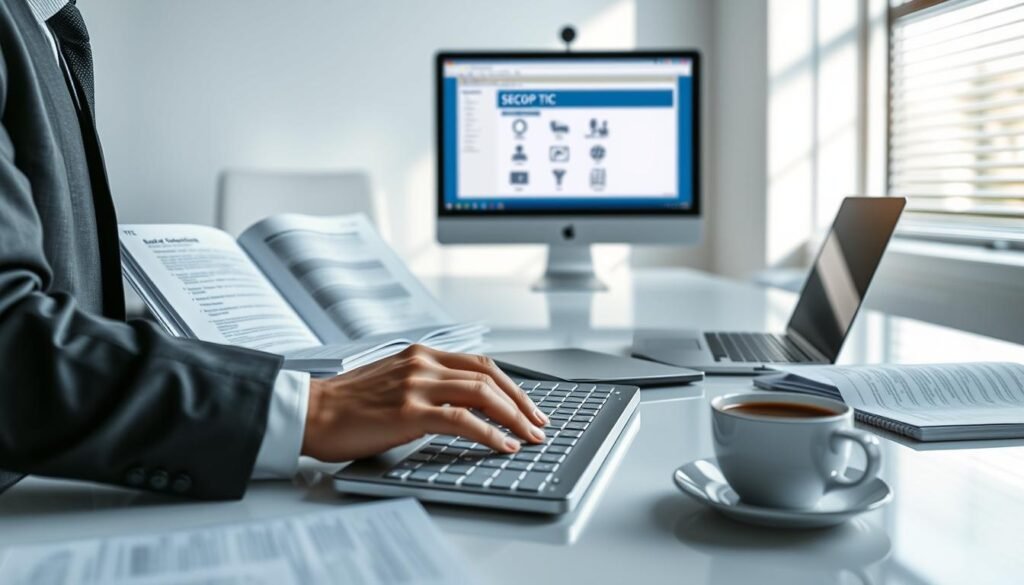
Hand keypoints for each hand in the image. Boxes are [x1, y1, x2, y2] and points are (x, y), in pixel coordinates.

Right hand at [300, 344, 549, 461]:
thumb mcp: (392, 380)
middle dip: (521, 402)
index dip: (511, 385)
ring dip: (514, 417)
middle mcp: (423, 363)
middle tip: (539, 423)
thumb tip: (460, 407)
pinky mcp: (410, 411)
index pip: (480, 364)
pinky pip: (462, 420)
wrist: (310, 411)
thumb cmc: (346, 403)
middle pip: (489, 377)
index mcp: (421, 353)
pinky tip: (503, 445)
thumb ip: (424, 384)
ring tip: (529, 437)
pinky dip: (490, 433)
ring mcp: (417, 385)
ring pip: (482, 394)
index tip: (527, 405)